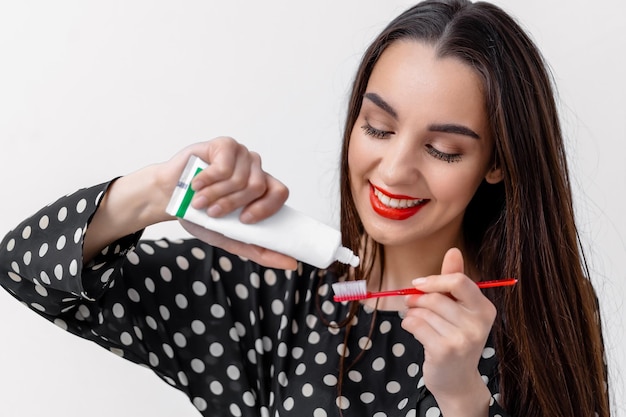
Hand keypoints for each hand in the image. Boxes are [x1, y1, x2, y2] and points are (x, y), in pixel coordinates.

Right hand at [158, 137, 296, 268]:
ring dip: (215, 195)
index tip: (244, 220)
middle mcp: (255, 169)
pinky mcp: (225, 145)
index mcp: (262, 189)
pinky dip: (207, 180)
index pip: (280, 193)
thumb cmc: (201, 214)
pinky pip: (224, 165)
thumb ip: (260, 250)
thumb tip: (291, 263)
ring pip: (239, 178)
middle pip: (257, 187)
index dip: (265, 207)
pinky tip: (196, 184)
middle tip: (213, 213)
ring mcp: (241, 155)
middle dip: (232, 205)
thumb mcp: (230, 238)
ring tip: (199, 201)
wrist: (169, 197)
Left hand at [401, 248, 494, 414]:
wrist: (457, 381)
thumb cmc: (455, 339)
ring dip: (412, 313)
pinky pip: (416, 325)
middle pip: (436, 298)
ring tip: (414, 319)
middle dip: (417, 299)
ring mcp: (462, 339)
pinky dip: (408, 324)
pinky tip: (412, 329)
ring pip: (424, 311)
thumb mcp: (459, 309)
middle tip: (411, 303)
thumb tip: (453, 250)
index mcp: (485, 309)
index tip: (418, 283)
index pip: (459, 282)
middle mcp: (478, 324)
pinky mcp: (444, 351)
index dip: (434, 279)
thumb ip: (454, 280)